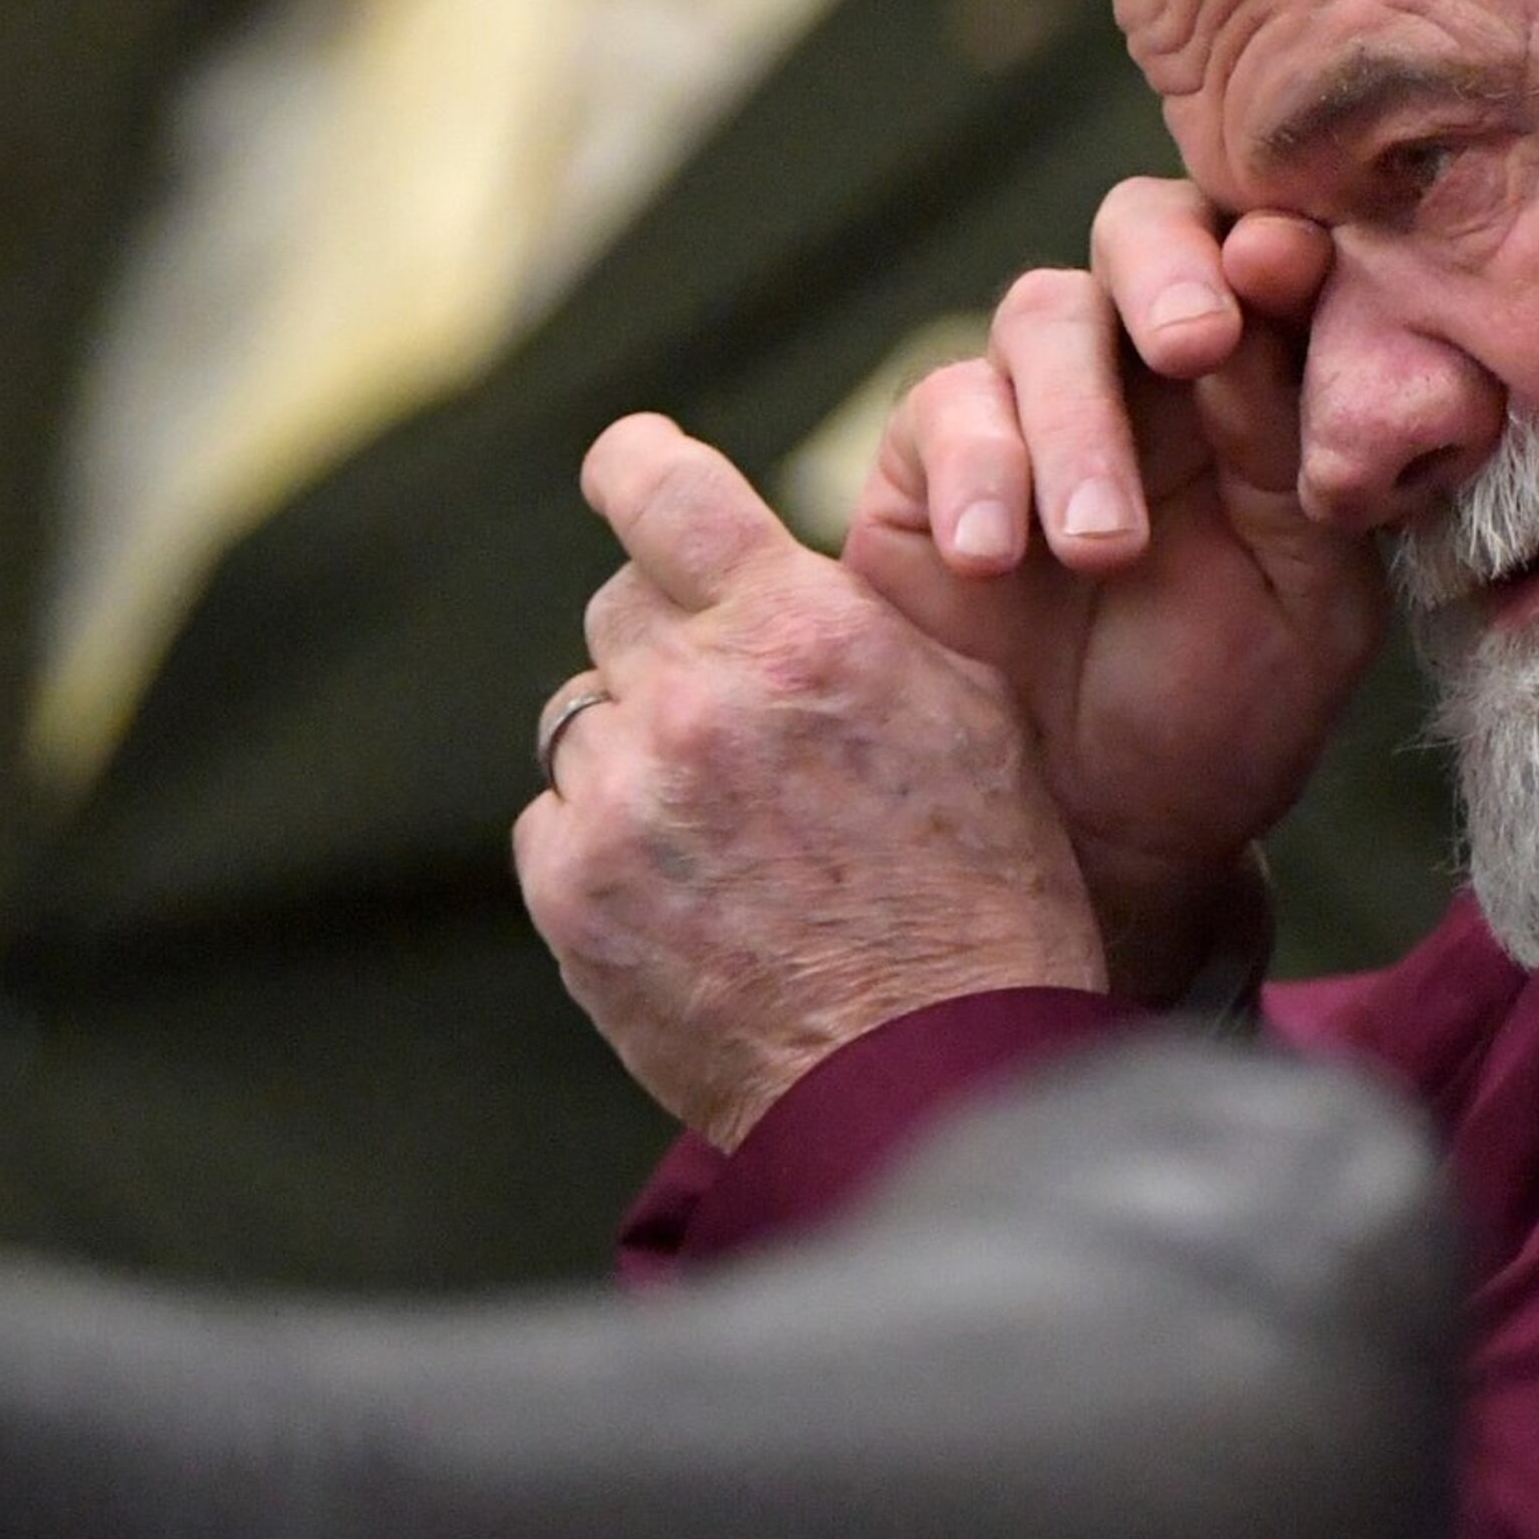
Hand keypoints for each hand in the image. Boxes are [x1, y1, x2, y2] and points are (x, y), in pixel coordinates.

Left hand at [517, 419, 1108, 1148]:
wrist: (927, 1072)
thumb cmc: (980, 894)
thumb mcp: (966, 715)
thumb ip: (858, 618)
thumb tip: (781, 561)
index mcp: (806, 632)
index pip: (663, 489)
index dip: (635, 467)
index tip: (628, 467)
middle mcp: (700, 698)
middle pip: (621, 608)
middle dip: (672, 647)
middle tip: (738, 722)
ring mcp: (624, 797)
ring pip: (589, 719)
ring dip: (643, 754)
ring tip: (731, 834)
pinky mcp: (572, 890)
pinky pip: (557, 821)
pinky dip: (609, 846)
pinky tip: (695, 897)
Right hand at [843, 178, 1390, 996]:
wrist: (1106, 837)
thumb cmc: (1228, 713)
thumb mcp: (1308, 605)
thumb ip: (1303, 466)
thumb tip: (1281, 323)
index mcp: (1266, 378)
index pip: (1271, 255)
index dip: (1275, 244)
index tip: (1286, 270)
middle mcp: (1150, 365)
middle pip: (1142, 234)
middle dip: (1167, 272)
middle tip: (1192, 343)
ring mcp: (1037, 402)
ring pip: (1042, 316)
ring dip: (1077, 417)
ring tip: (1103, 549)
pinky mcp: (930, 459)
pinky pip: (943, 410)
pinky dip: (974, 471)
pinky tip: (994, 556)